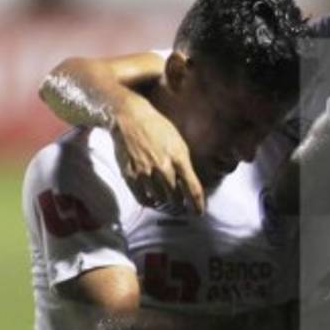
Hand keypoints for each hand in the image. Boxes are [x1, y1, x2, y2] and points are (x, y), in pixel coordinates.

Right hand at [111, 95, 204, 212]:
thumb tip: (189, 182)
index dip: (198, 204)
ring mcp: (145, 172)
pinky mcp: (130, 174)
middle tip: (181, 206)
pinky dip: (149, 202)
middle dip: (180, 204)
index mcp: (179, 158)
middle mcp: (163, 167)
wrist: (131, 117)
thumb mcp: (179, 143)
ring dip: (165, 203)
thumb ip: (185, 164)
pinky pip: (141, 197)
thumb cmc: (158, 127)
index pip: (193, 188)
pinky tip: (152, 201)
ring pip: (159, 199)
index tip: (199, 212)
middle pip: (176, 197)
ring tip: (167, 202)